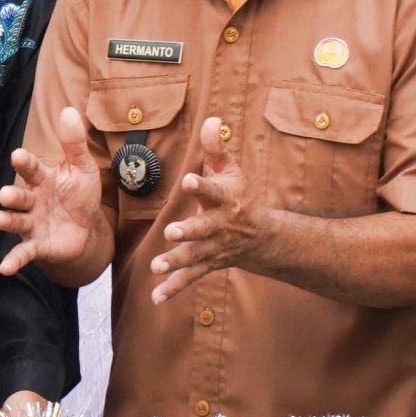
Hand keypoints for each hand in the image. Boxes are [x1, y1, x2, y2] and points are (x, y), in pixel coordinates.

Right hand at [0, 107, 110, 279]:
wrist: (85, 231)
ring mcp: (32, 224)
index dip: (25, 163)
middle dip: (12, 196)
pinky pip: (23, 253)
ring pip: (16, 222)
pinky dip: (14, 260)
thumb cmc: (79, 196)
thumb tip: (69, 110)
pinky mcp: (37, 246)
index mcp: (42, 180)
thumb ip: (74, 143)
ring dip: (7, 221)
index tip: (18, 155)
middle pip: (19, 197)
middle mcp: (32, 201)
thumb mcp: (82, 169)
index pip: (31, 169)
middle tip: (5, 195)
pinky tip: (4, 268)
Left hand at [150, 117, 265, 304]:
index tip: (188, 181)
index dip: (201, 186)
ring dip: (176, 262)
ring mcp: (214, 248)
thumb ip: (216, 148)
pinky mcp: (207, 264)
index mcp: (225, 200)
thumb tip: (211, 118)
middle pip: (204, 229)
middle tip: (172, 232)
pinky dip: (174, 289)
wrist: (260, 236)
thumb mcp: (230, 171)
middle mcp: (220, 226)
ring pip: (195, 256)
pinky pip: (190, 278)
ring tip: (156, 267)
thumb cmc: (238, 195)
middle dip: (189, 232)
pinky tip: (156, 298)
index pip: (213, 191)